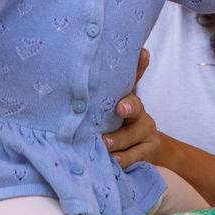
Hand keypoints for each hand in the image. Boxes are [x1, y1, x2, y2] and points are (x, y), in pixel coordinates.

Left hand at [102, 49, 161, 167]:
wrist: (145, 149)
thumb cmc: (115, 125)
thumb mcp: (106, 109)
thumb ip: (94, 97)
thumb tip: (66, 76)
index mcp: (127, 97)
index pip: (135, 76)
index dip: (139, 64)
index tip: (142, 54)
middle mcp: (139, 111)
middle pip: (136, 105)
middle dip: (129, 106)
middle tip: (120, 108)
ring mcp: (146, 131)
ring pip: (134, 133)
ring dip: (119, 138)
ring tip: (105, 143)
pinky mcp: (149, 150)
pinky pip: (137, 155)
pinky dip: (125, 158)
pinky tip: (114, 160)